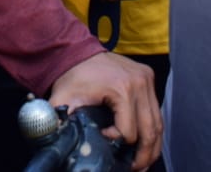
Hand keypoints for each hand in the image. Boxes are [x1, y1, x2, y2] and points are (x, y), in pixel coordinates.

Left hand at [48, 52, 161, 170]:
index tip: (104, 140)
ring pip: (158, 123)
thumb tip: (53, 138)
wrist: (77, 49)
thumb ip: (58, 120)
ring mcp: (147, 80)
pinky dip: (153, 129)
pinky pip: (157, 111)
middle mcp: (140, 83)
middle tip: (134, 169)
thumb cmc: (73, 73)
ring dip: (153, 146)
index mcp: (122, 89)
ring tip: (143, 162)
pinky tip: (147, 143)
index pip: (128, 130)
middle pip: (149, 131)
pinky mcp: (148, 78)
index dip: (117, 142)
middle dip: (143, 155)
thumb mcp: (63, 98)